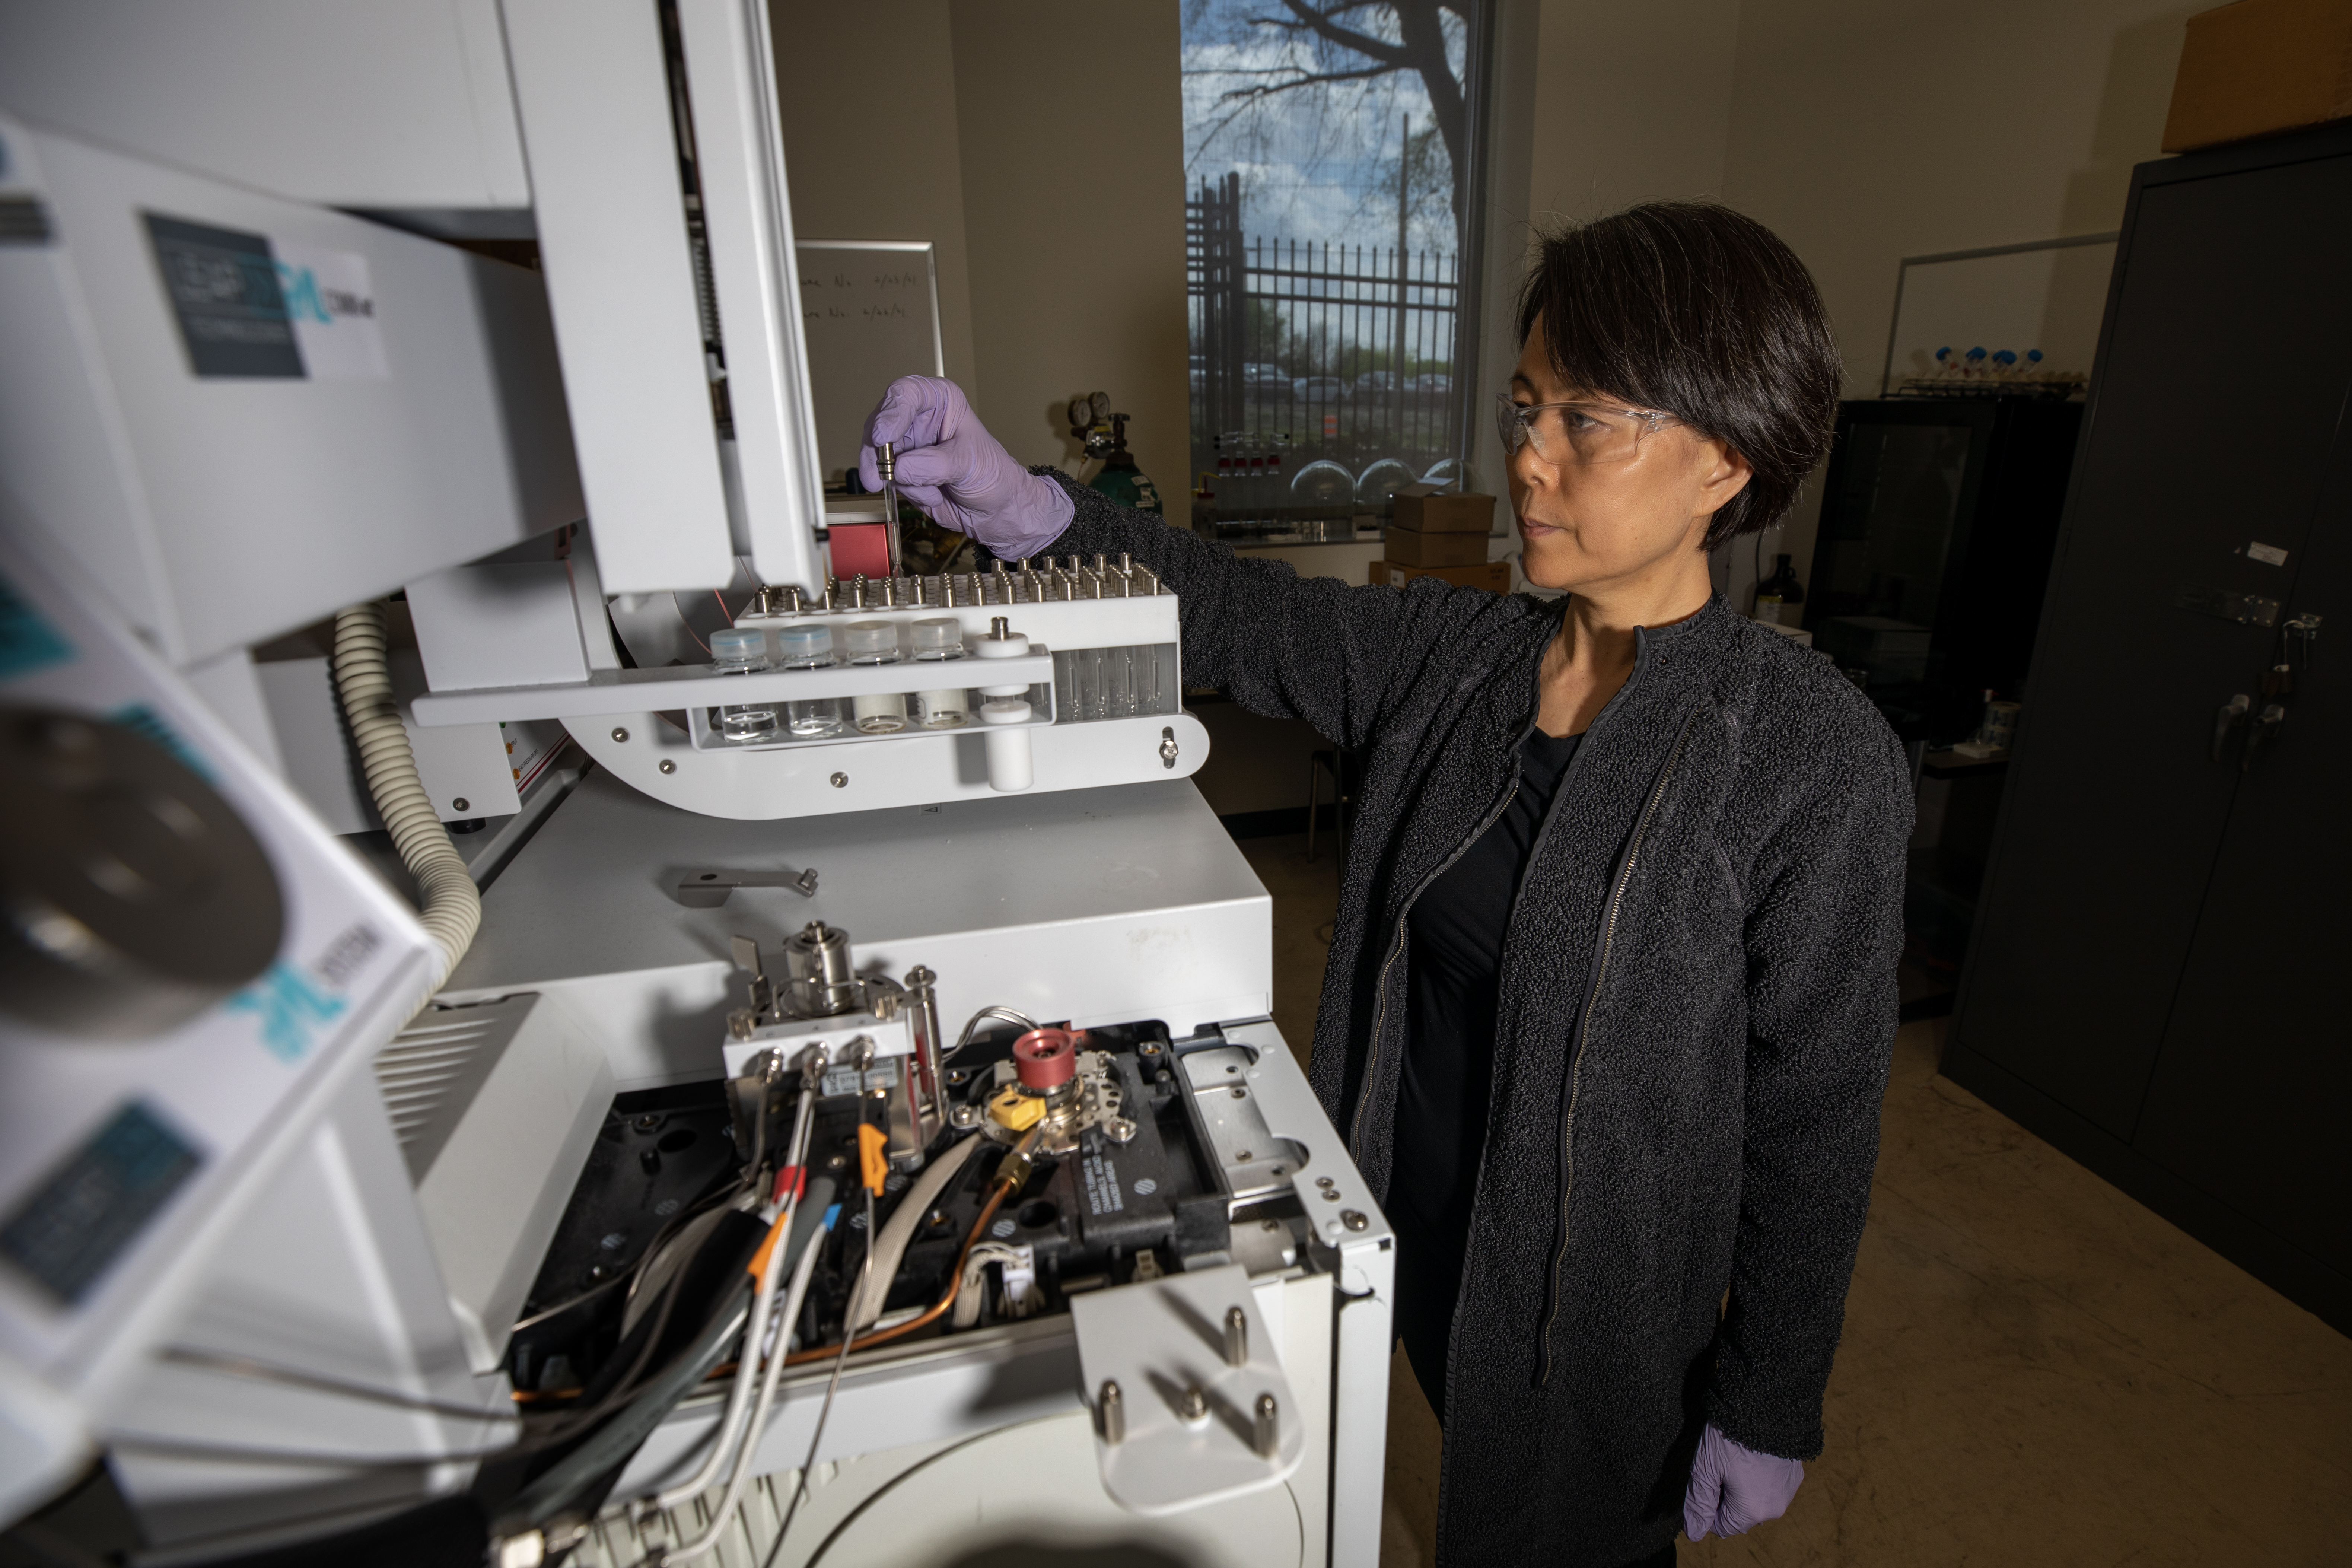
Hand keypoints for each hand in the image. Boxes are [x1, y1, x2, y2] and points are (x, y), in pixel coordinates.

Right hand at [858, 375, 1072, 560]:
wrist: (995, 508)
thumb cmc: (991, 474)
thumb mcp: (968, 462)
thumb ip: (933, 464)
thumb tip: (900, 468)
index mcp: (940, 400)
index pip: (905, 394)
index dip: (890, 413)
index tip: (882, 437)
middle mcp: (918, 418)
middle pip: (880, 423)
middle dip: (879, 453)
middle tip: (881, 475)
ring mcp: (907, 445)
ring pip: (878, 455)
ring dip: (900, 479)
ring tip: (931, 491)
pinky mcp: (900, 470)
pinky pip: (887, 479)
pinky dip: (907, 492)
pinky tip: (933, 496)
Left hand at [1682, 1423, 1802, 1539]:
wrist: (1765, 1404)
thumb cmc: (1730, 1436)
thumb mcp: (1705, 1469)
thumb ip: (1699, 1504)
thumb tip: (1695, 1533)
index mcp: (1752, 1511)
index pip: (1722, 1526)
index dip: (1709, 1504)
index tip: (1710, 1477)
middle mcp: (1775, 1508)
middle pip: (1740, 1514)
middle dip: (1726, 1495)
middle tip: (1721, 1463)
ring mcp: (1788, 1492)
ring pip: (1756, 1500)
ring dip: (1743, 1486)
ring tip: (1737, 1456)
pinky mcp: (1795, 1475)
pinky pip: (1770, 1485)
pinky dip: (1759, 1476)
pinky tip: (1752, 1453)